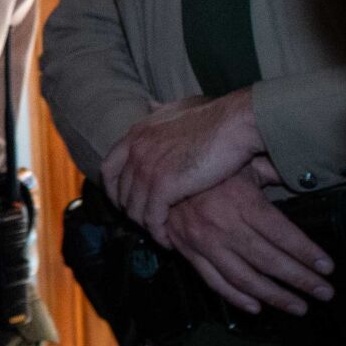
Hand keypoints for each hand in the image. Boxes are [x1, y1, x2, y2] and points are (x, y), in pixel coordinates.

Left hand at [102, 89, 263, 244]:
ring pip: (134, 208)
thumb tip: (150, 105)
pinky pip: (151, 217)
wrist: (236, 122)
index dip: (114, 189)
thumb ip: (160, 110)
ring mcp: (145, 167)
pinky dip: (158, 232)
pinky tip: (169, 240)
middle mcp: (135, 150)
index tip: (124, 202)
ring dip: (146, 225)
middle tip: (145, 223)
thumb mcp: (178, 107)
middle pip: (120, 192)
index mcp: (136, 133)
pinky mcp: (162, 185)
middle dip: (131, 210)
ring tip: (159, 234)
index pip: (109, 169)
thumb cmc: (217, 116)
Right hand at [165, 172, 333, 314]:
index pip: (283, 234)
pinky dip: (236, 298)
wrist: (160, 173)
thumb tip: (306, 175)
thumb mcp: (242, 163)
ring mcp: (203, 242)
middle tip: (324, 293)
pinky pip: (214, 281)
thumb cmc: (207, 167)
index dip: (307, 253)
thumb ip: (273, 173)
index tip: (328, 268)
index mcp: (241, 200)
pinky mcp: (188, 251)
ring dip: (275, 296)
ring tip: (299, 306)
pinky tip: (257, 307)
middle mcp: (222, 224)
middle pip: (269, 260)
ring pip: (244, 277)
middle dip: (301, 279)